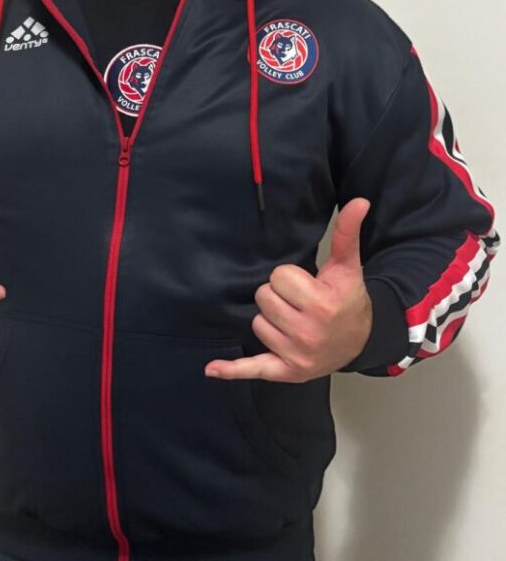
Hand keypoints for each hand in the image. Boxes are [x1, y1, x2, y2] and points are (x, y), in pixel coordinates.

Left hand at [204, 198, 371, 382]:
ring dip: (271, 320)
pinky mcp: (286, 372)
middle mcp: (308, 333)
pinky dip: (233, 369)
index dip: (290, 278)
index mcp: (321, 304)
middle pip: (264, 298)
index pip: (278, 277)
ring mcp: (296, 355)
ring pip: (257, 324)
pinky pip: (253, 368)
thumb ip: (346, 232)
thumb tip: (359, 200)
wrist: (362, 341)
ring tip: (295, 321)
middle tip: (301, 303)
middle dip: (279, 297)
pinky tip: (211, 368)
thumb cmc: (348, 299)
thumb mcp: (347, 266)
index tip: (307, 285)